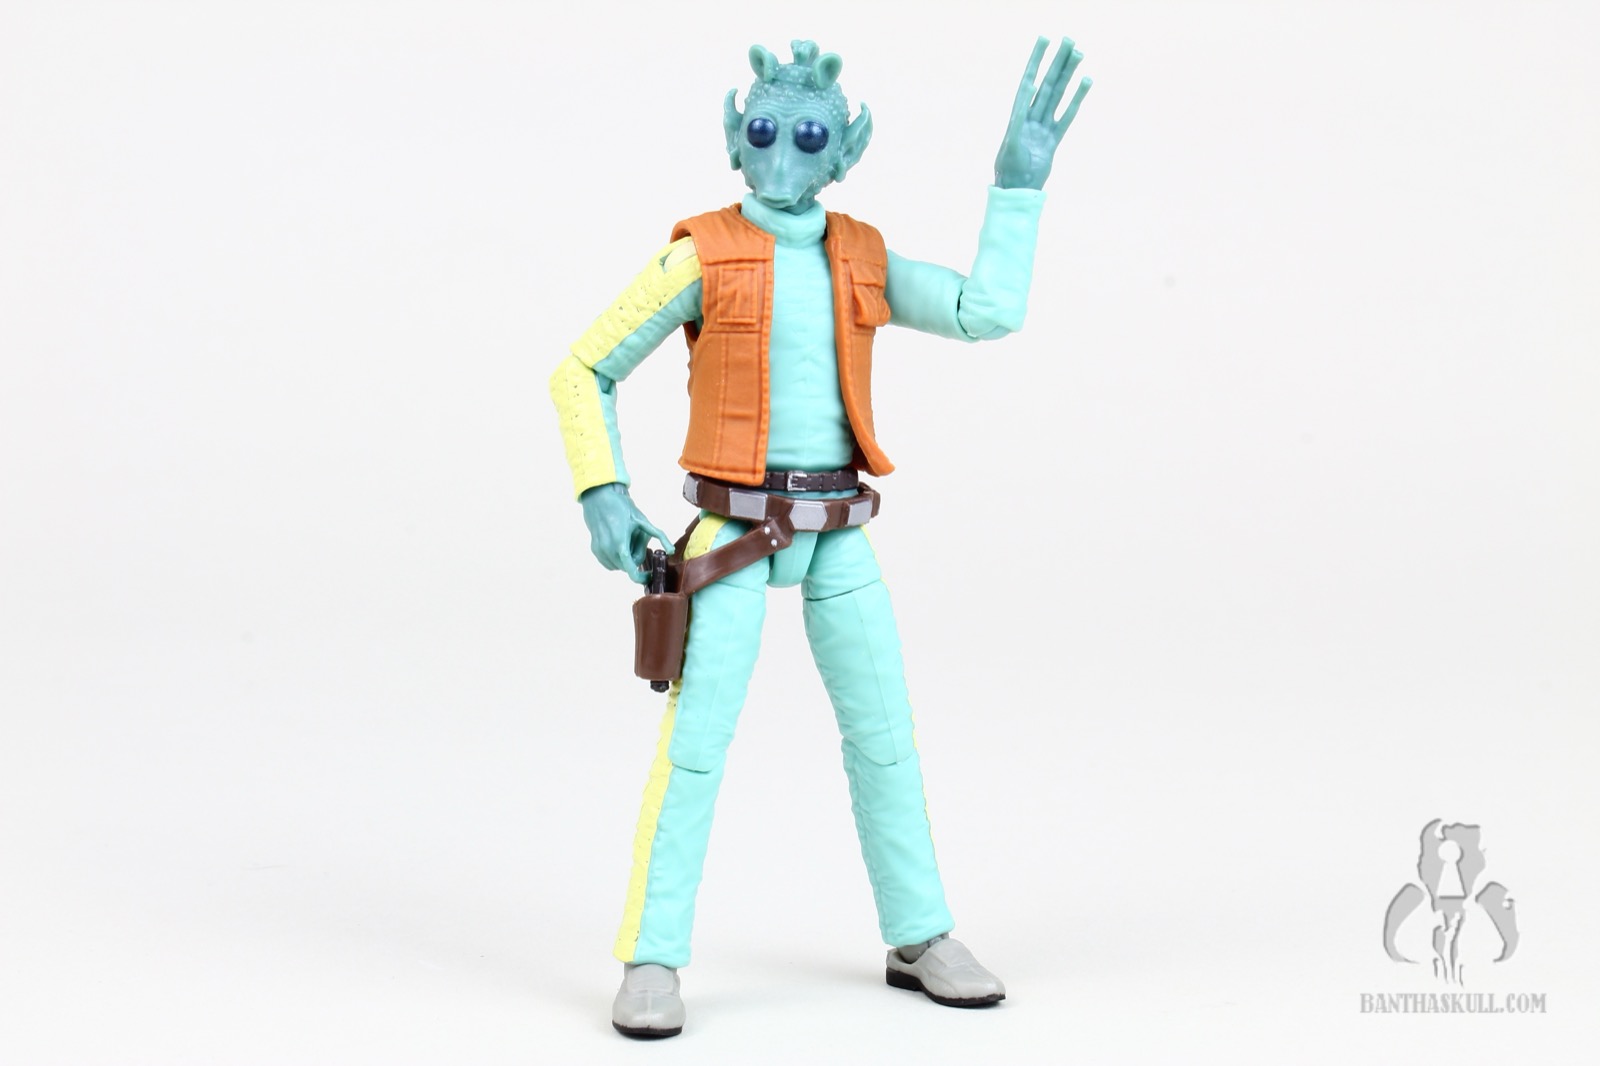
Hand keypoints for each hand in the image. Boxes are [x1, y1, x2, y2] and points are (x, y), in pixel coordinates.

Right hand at [578, 483, 671, 583]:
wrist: (599, 498)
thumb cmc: (622, 508)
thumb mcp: (643, 520)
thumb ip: (659, 535)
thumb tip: (671, 550)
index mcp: (620, 543)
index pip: (631, 570)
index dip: (641, 577)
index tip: (648, 576)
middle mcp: (608, 550)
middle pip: (627, 567)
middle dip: (635, 560)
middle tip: (637, 542)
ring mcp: (600, 551)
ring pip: (618, 567)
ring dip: (625, 560)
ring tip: (626, 540)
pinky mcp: (595, 550)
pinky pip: (609, 563)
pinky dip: (616, 558)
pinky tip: (619, 543)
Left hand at [994, 36, 1091, 190]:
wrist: (1017, 191)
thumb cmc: (1009, 172)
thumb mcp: (1010, 150)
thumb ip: (1015, 132)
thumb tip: (1021, 112)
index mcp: (1017, 116)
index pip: (1029, 81)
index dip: (1036, 60)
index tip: (1044, 40)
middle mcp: (1031, 117)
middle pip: (1047, 83)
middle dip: (1057, 61)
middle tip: (1069, 40)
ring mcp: (1044, 127)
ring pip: (1058, 95)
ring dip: (1068, 75)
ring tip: (1079, 54)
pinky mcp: (1054, 139)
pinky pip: (1068, 116)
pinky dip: (1077, 99)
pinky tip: (1086, 82)